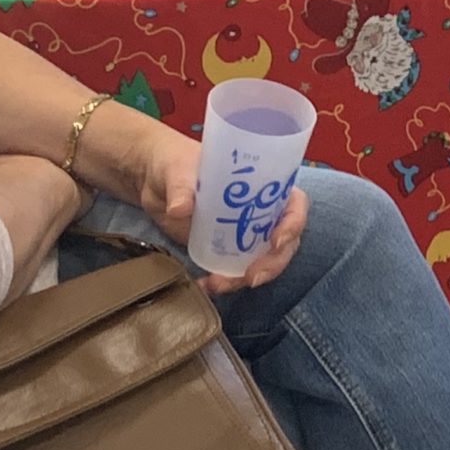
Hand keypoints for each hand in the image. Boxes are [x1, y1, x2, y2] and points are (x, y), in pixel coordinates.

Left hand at [124, 119, 308, 294]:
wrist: (155, 182)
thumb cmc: (176, 163)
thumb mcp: (179, 170)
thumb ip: (182, 188)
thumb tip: (180, 208)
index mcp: (263, 184)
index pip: (294, 205)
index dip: (293, 224)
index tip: (276, 242)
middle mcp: (261, 211)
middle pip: (284, 242)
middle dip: (272, 264)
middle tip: (251, 278)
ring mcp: (244, 233)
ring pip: (262, 261)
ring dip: (246, 278)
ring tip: (218, 285)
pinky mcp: (226, 249)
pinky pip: (236, 270)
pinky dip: (225, 282)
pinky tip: (205, 285)